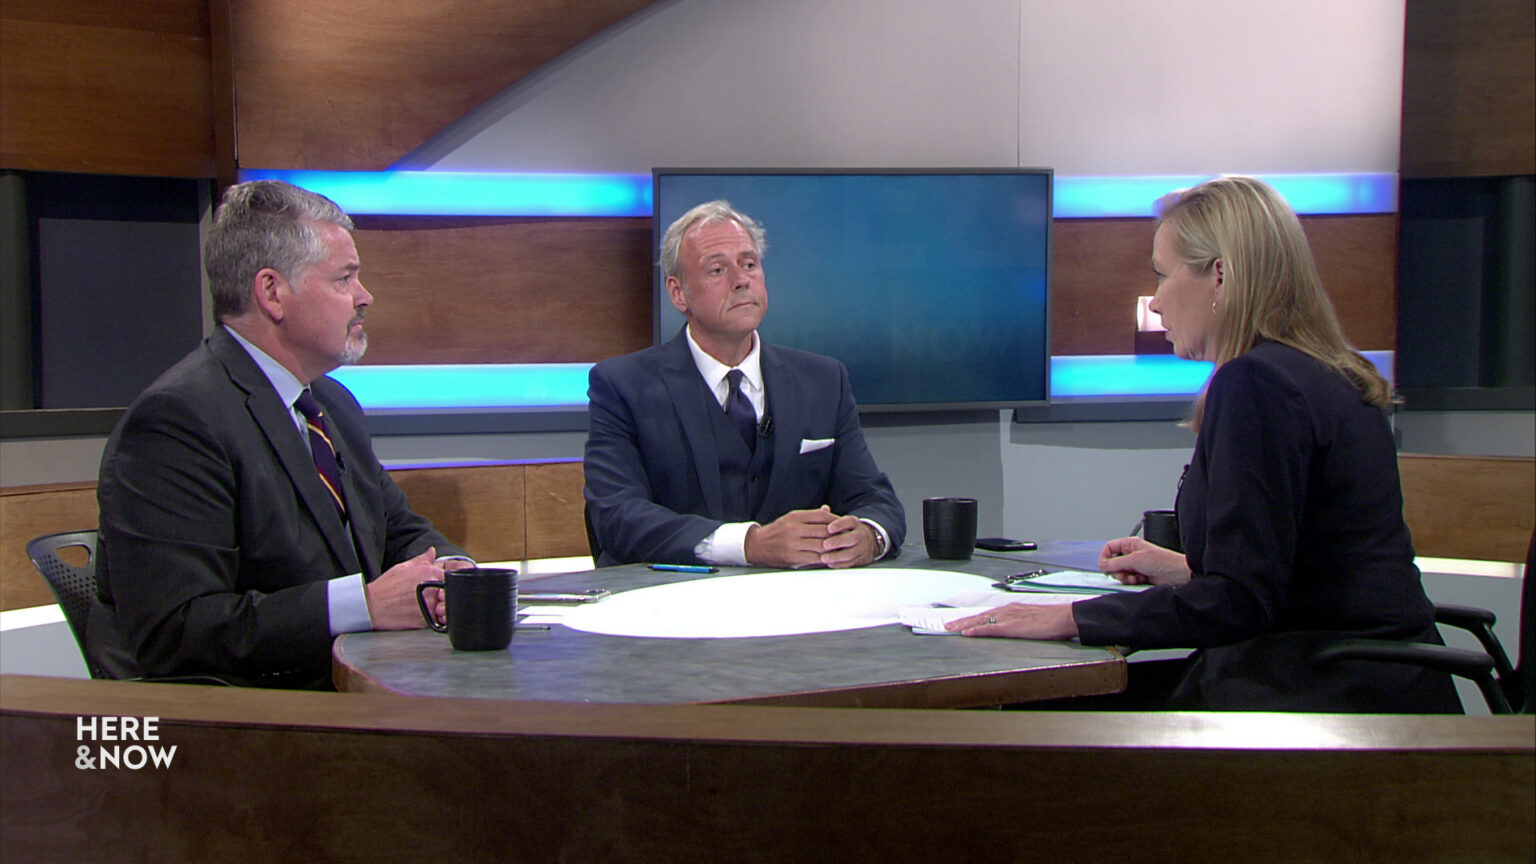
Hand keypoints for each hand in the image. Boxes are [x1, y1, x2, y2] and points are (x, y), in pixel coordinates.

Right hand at [366, 546, 445, 629]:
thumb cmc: (385, 587)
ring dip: (440, 607)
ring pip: (446, 606)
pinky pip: (438, 619)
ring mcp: (430, 605)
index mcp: (429, 572)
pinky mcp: (426, 620)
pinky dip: (433, 617)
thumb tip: (432, 551)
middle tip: (430, 597)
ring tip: (424, 606)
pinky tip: (420, 614)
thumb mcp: (403, 567)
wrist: (370, 606)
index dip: (444, 582)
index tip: (437, 586)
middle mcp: (432, 587)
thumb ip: (422, 559)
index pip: (450, 576)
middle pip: (450, 592)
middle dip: (443, 594)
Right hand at [744, 506, 840, 567]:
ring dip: (833, 548)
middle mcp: (794, 528)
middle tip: (847, 538)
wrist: (757, 545)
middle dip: (838, 535)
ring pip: (821, 545)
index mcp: (795, 516)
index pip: (822, 516)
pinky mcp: (792, 557)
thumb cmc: (777, 531)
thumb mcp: (791, 518)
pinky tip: (830, 558)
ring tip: (841, 549)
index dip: (836, 520)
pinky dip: (824, 559)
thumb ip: (810, 516)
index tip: (843, 525)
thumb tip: (827, 509)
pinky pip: (814, 558)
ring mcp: (793, 543)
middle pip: (824, 531)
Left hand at [817, 515, 879, 568]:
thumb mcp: (842, 522)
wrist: (866, 543)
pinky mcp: (860, 560)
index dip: (839, 525)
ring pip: (851, 553)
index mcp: (855, 524)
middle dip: (837, 542)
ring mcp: (862, 548)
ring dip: (836, 556)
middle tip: (825, 544)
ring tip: (824, 557)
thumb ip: (831, 517)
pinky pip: (850, 563)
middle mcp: (860, 535)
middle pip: (851, 538)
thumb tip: (824, 508)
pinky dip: (839, 564)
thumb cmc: (847, 532)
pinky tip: (829, 564)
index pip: (849, 522)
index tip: (829, 528)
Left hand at [945, 602, 1078, 639]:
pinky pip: (990, 628)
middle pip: (979, 615)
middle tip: (947, 625)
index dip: (971, 618)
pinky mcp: (1012, 626)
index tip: (959, 622)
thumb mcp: (1032, 620)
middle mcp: (1007, 610)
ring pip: (980, 620)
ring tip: (951, 629)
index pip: (987, 614)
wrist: (1065, 618)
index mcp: (1012, 609)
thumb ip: (1020, 623)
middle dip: (962, 621)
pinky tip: (967, 632)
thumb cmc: (1053, 620)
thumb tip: (1012, 629)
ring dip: (964, 625)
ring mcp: (1009, 617)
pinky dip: (976, 630)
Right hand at [1097, 536, 1191, 585]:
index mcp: (1130, 544)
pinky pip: (1128, 579)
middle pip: (1113, 562)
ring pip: (1120, 572)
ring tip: (1133, 577)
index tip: (1104, 566)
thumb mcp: (1134, 560)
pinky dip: (1131, 581)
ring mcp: (1136, 565)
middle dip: (1116, 570)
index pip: (1109, 548)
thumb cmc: (1162, 560)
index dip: (1105, 557)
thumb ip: (1115, 563)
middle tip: (1123, 573)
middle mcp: (1132, 554)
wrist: (1176, 572)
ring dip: (1125, 577)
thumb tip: (1102, 564)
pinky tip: (1139, 580)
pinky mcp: (1140, 575)